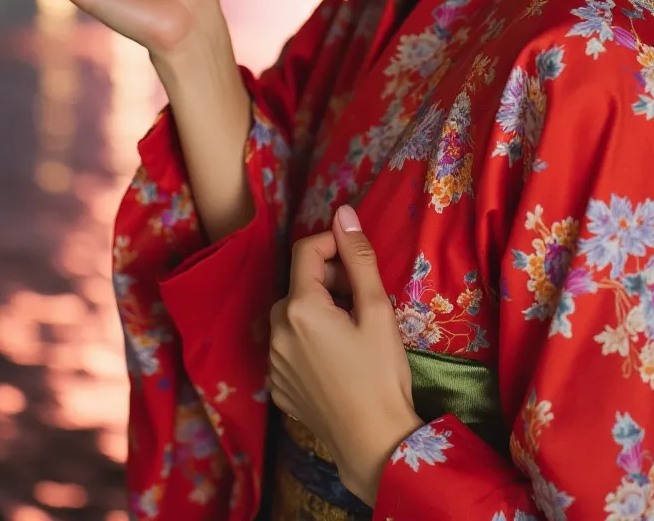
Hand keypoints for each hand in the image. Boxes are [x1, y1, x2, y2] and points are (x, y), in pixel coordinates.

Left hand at [268, 206, 423, 506]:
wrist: (372, 442)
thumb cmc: (380, 373)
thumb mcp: (376, 309)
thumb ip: (358, 257)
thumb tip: (344, 212)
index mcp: (299, 308)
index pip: (306, 251)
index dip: (334, 245)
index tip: (359, 262)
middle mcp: (276, 332)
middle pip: (299, 283)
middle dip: (329, 280)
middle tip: (363, 300)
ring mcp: (273, 363)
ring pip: (292, 315)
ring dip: (318, 310)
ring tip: (352, 330)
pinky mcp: (278, 387)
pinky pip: (289, 346)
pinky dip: (308, 340)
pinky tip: (337, 358)